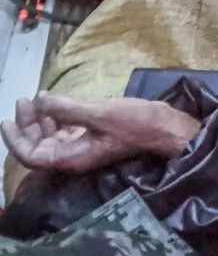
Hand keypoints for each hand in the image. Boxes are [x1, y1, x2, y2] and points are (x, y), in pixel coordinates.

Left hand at [1, 93, 200, 174]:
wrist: (164, 127)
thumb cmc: (135, 123)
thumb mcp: (99, 114)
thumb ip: (67, 109)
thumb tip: (40, 101)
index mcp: (72, 157)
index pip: (32, 156)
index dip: (15, 140)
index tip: (7, 119)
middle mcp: (74, 156)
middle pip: (39, 146)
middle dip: (28, 125)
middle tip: (23, 100)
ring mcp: (83, 147)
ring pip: (51, 138)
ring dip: (40, 120)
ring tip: (35, 98)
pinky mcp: (93, 137)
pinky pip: (66, 131)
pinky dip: (57, 118)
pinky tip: (56, 102)